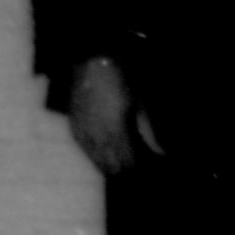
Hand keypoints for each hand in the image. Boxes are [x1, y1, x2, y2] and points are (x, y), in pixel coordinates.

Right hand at [65, 55, 143, 178]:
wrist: (94, 65)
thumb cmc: (122, 83)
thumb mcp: (140, 105)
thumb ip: (148, 131)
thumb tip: (161, 152)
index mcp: (117, 132)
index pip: (124, 158)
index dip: (130, 164)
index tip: (135, 166)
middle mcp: (99, 136)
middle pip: (108, 161)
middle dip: (117, 166)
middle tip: (124, 169)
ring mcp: (84, 131)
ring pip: (93, 156)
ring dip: (102, 162)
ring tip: (110, 168)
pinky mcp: (74, 123)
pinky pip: (81, 145)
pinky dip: (89, 152)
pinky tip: (93, 155)